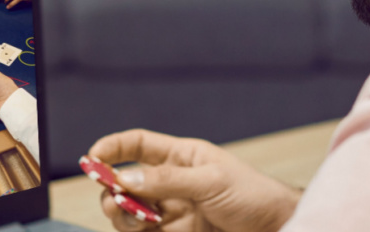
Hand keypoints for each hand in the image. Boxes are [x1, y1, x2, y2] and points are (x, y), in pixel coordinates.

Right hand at [89, 129, 301, 231]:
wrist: (277, 228)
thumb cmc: (254, 196)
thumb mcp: (211, 181)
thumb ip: (167, 181)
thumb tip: (124, 179)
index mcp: (181, 157)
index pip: (137, 145)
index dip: (112, 148)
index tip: (92, 158)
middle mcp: (170, 183)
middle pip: (123, 182)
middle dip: (112, 189)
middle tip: (118, 200)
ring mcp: (170, 211)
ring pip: (127, 211)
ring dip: (122, 214)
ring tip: (136, 220)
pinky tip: (145, 230)